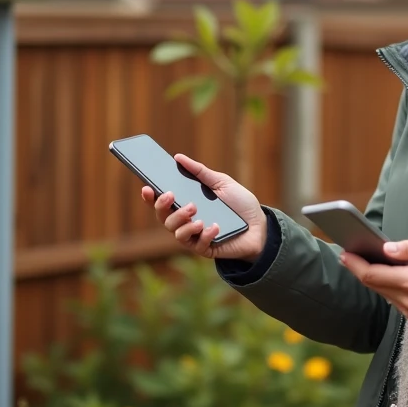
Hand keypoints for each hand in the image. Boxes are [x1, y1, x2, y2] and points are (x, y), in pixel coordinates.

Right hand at [141, 153, 267, 261]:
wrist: (260, 225)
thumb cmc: (240, 204)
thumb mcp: (221, 183)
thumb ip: (200, 172)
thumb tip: (178, 157)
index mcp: (186, 205)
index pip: (161, 203)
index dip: (150, 197)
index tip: (147, 188)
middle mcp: (186, 222)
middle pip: (163, 218)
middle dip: (164, 207)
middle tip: (172, 195)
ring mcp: (195, 237)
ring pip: (176, 233)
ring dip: (183, 222)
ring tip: (196, 213)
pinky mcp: (206, 249)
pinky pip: (198, 245)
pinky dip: (205, 235)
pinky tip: (215, 227)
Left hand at [339, 240, 407, 319]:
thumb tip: (386, 248)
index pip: (373, 275)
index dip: (355, 264)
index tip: (345, 252)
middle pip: (373, 284)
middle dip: (360, 268)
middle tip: (351, 252)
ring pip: (382, 292)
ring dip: (373, 277)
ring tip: (367, 259)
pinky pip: (392, 298)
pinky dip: (386, 284)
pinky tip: (387, 272)